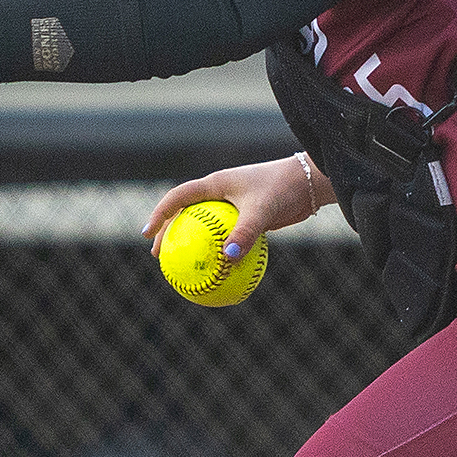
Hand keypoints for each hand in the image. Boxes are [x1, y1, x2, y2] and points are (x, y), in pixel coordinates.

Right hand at [143, 153, 331, 261]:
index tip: (147, 233)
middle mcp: (220, 194)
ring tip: (182, 270)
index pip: (178, 197)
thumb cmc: (283, 188)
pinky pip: (226, 239)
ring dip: (192, 246)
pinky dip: (220, 254)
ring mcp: (232, 207)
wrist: (309, 183)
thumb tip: (227, 258)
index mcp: (216, 184)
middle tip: (158, 256)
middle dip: (168, 233)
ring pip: (205, 229)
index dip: (160, 214)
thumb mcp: (263, 210)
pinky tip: (219, 273)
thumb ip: (245, 232)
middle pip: (185, 214)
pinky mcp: (246, 219)